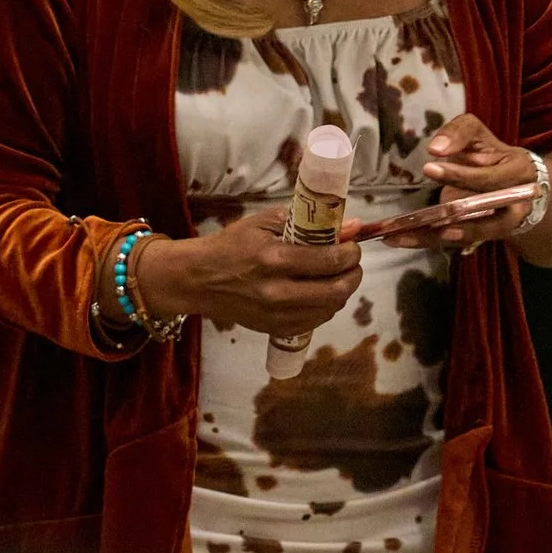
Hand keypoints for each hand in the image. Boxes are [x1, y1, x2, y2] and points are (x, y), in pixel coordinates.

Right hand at [136, 209, 361, 337]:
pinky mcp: (274, 329)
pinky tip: (321, 292)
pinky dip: (327, 306)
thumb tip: (351, 226)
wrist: (198, 279)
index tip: (352, 245)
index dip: (351, 253)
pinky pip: (315, 321)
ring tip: (338, 275)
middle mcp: (277, 292)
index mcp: (274, 259)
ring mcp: (276, 315)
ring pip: (330, 308)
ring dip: (342, 290)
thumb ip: (309, 223)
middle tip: (351, 262)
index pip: (330, 261)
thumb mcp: (266, 223)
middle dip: (353, 274)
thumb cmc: (231, 245)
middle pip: (336, 291)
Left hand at [341, 113, 536, 252]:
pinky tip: (400, 239)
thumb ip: (459, 133)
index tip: (429, 164)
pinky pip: (455, 240)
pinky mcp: (482, 235)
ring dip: (438, 235)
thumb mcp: (477, 134)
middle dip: (454, 211)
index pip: (491, 176)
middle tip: (417, 211)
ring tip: (404, 234)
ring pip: (473, 233)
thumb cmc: (490, 154)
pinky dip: (429, 240)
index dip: (462, 175)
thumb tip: (436, 148)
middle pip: (488, 212)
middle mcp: (518, 203)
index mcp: (519, 171)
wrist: (512, 182)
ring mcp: (503, 223)